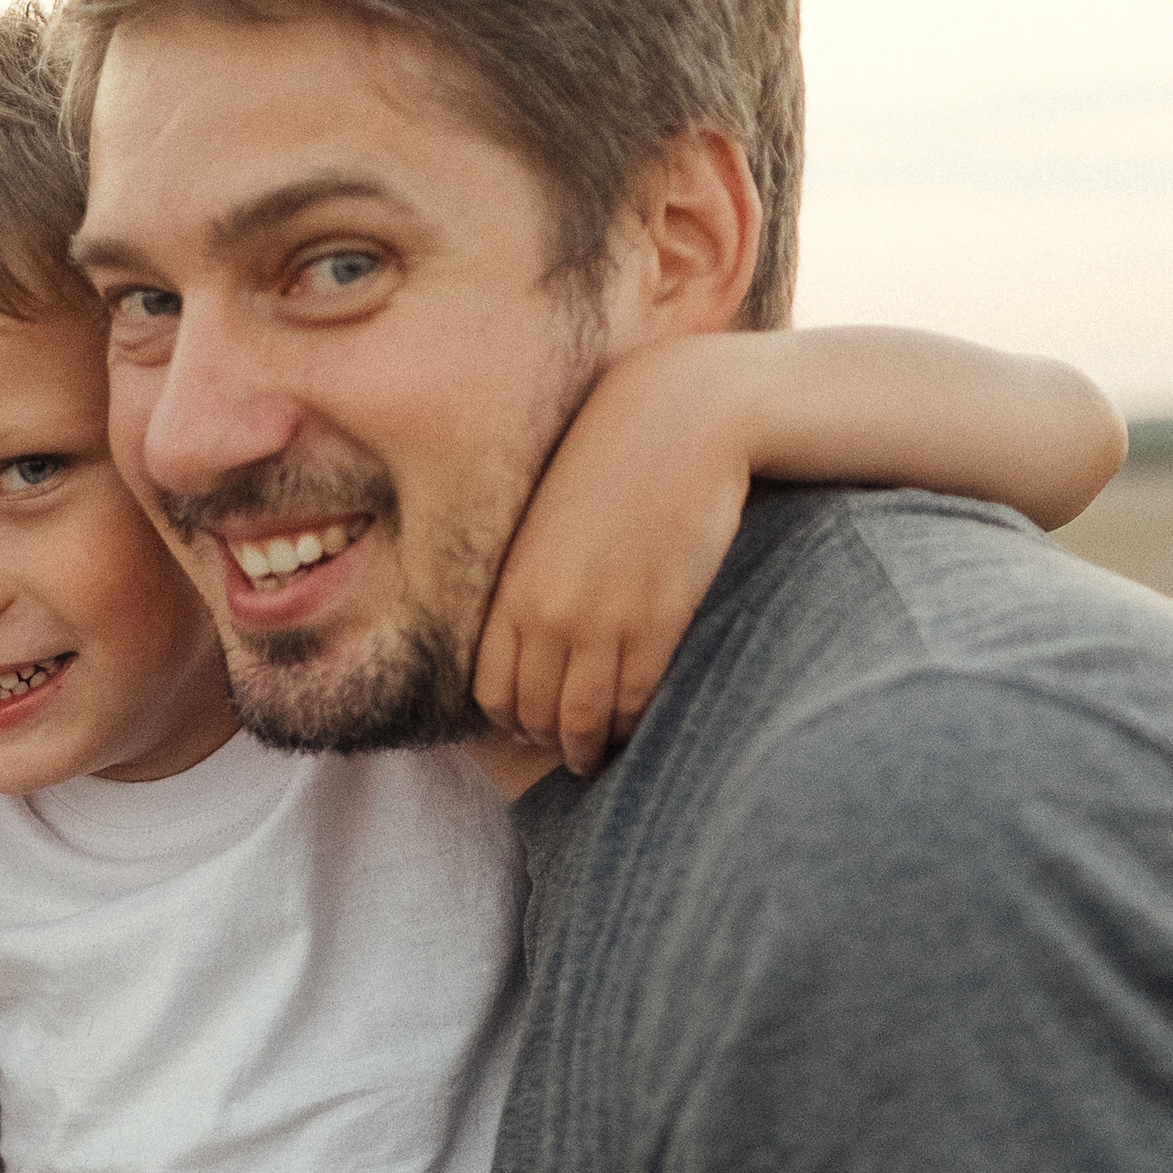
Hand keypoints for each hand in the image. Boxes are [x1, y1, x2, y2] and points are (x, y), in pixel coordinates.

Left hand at [474, 338, 758, 774]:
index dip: (509, 718)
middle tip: (566, 747)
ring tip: (598, 754)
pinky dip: (632, 725)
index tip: (528, 725)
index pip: (491, 688)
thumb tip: (529, 625)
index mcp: (512, 588)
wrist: (681, 418)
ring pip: (582, 720)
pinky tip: (637, 726)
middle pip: (532, 713)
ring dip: (588, 747)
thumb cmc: (613, 460)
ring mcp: (602, 622)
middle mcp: (547, 615)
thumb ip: (530, 575)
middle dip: (546, 738)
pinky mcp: (656, 621)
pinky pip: (634, 701)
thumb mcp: (546, 516)